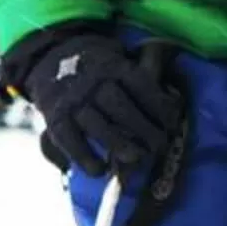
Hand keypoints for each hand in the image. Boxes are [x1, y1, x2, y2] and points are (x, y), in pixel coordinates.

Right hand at [7, 27, 190, 182]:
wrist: (51, 55)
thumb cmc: (100, 64)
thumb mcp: (122, 56)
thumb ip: (146, 72)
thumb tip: (175, 101)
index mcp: (113, 65)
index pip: (139, 84)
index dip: (158, 104)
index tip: (173, 122)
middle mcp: (92, 81)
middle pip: (119, 105)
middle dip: (142, 128)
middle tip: (159, 146)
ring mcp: (72, 99)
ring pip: (95, 123)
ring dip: (117, 143)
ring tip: (136, 159)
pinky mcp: (54, 116)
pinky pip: (68, 138)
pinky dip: (83, 156)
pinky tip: (99, 170)